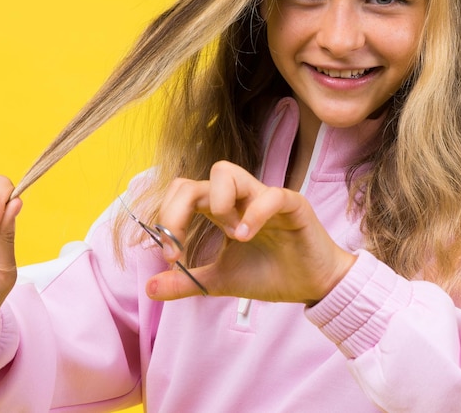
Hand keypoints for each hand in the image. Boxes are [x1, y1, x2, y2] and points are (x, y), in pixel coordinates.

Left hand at [146, 161, 355, 303]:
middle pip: (196, 179)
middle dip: (177, 210)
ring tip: (229, 234)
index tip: (169, 255)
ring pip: (227, 171)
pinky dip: (253, 213)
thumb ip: (187, 282)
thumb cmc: (269, 274)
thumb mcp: (220, 280)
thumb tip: (149, 288)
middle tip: (177, 247)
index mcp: (220, 210)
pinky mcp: (290, 202)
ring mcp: (262, 196)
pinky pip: (269, 194)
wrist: (312, 286)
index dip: (167, 217)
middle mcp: (238, 197)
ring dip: (217, 202)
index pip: (182, 192)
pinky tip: (247, 236)